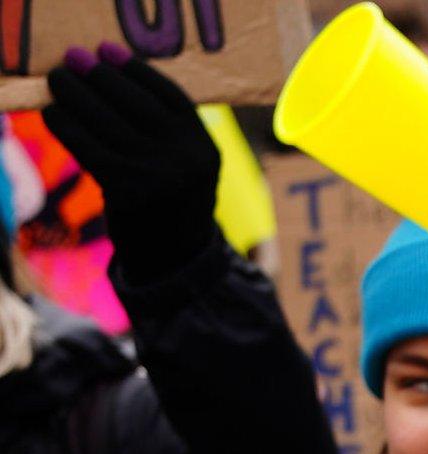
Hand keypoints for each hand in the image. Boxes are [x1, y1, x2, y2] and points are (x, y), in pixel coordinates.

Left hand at [44, 43, 220, 280]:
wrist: (173, 260)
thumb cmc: (171, 204)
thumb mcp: (184, 166)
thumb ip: (164, 132)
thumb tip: (110, 81)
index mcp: (206, 149)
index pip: (171, 97)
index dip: (137, 71)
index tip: (108, 50)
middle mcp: (186, 159)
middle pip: (135, 104)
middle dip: (99, 76)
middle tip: (72, 59)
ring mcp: (158, 175)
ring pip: (106, 121)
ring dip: (75, 94)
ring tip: (57, 79)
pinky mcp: (126, 190)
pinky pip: (87, 146)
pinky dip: (65, 124)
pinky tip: (53, 113)